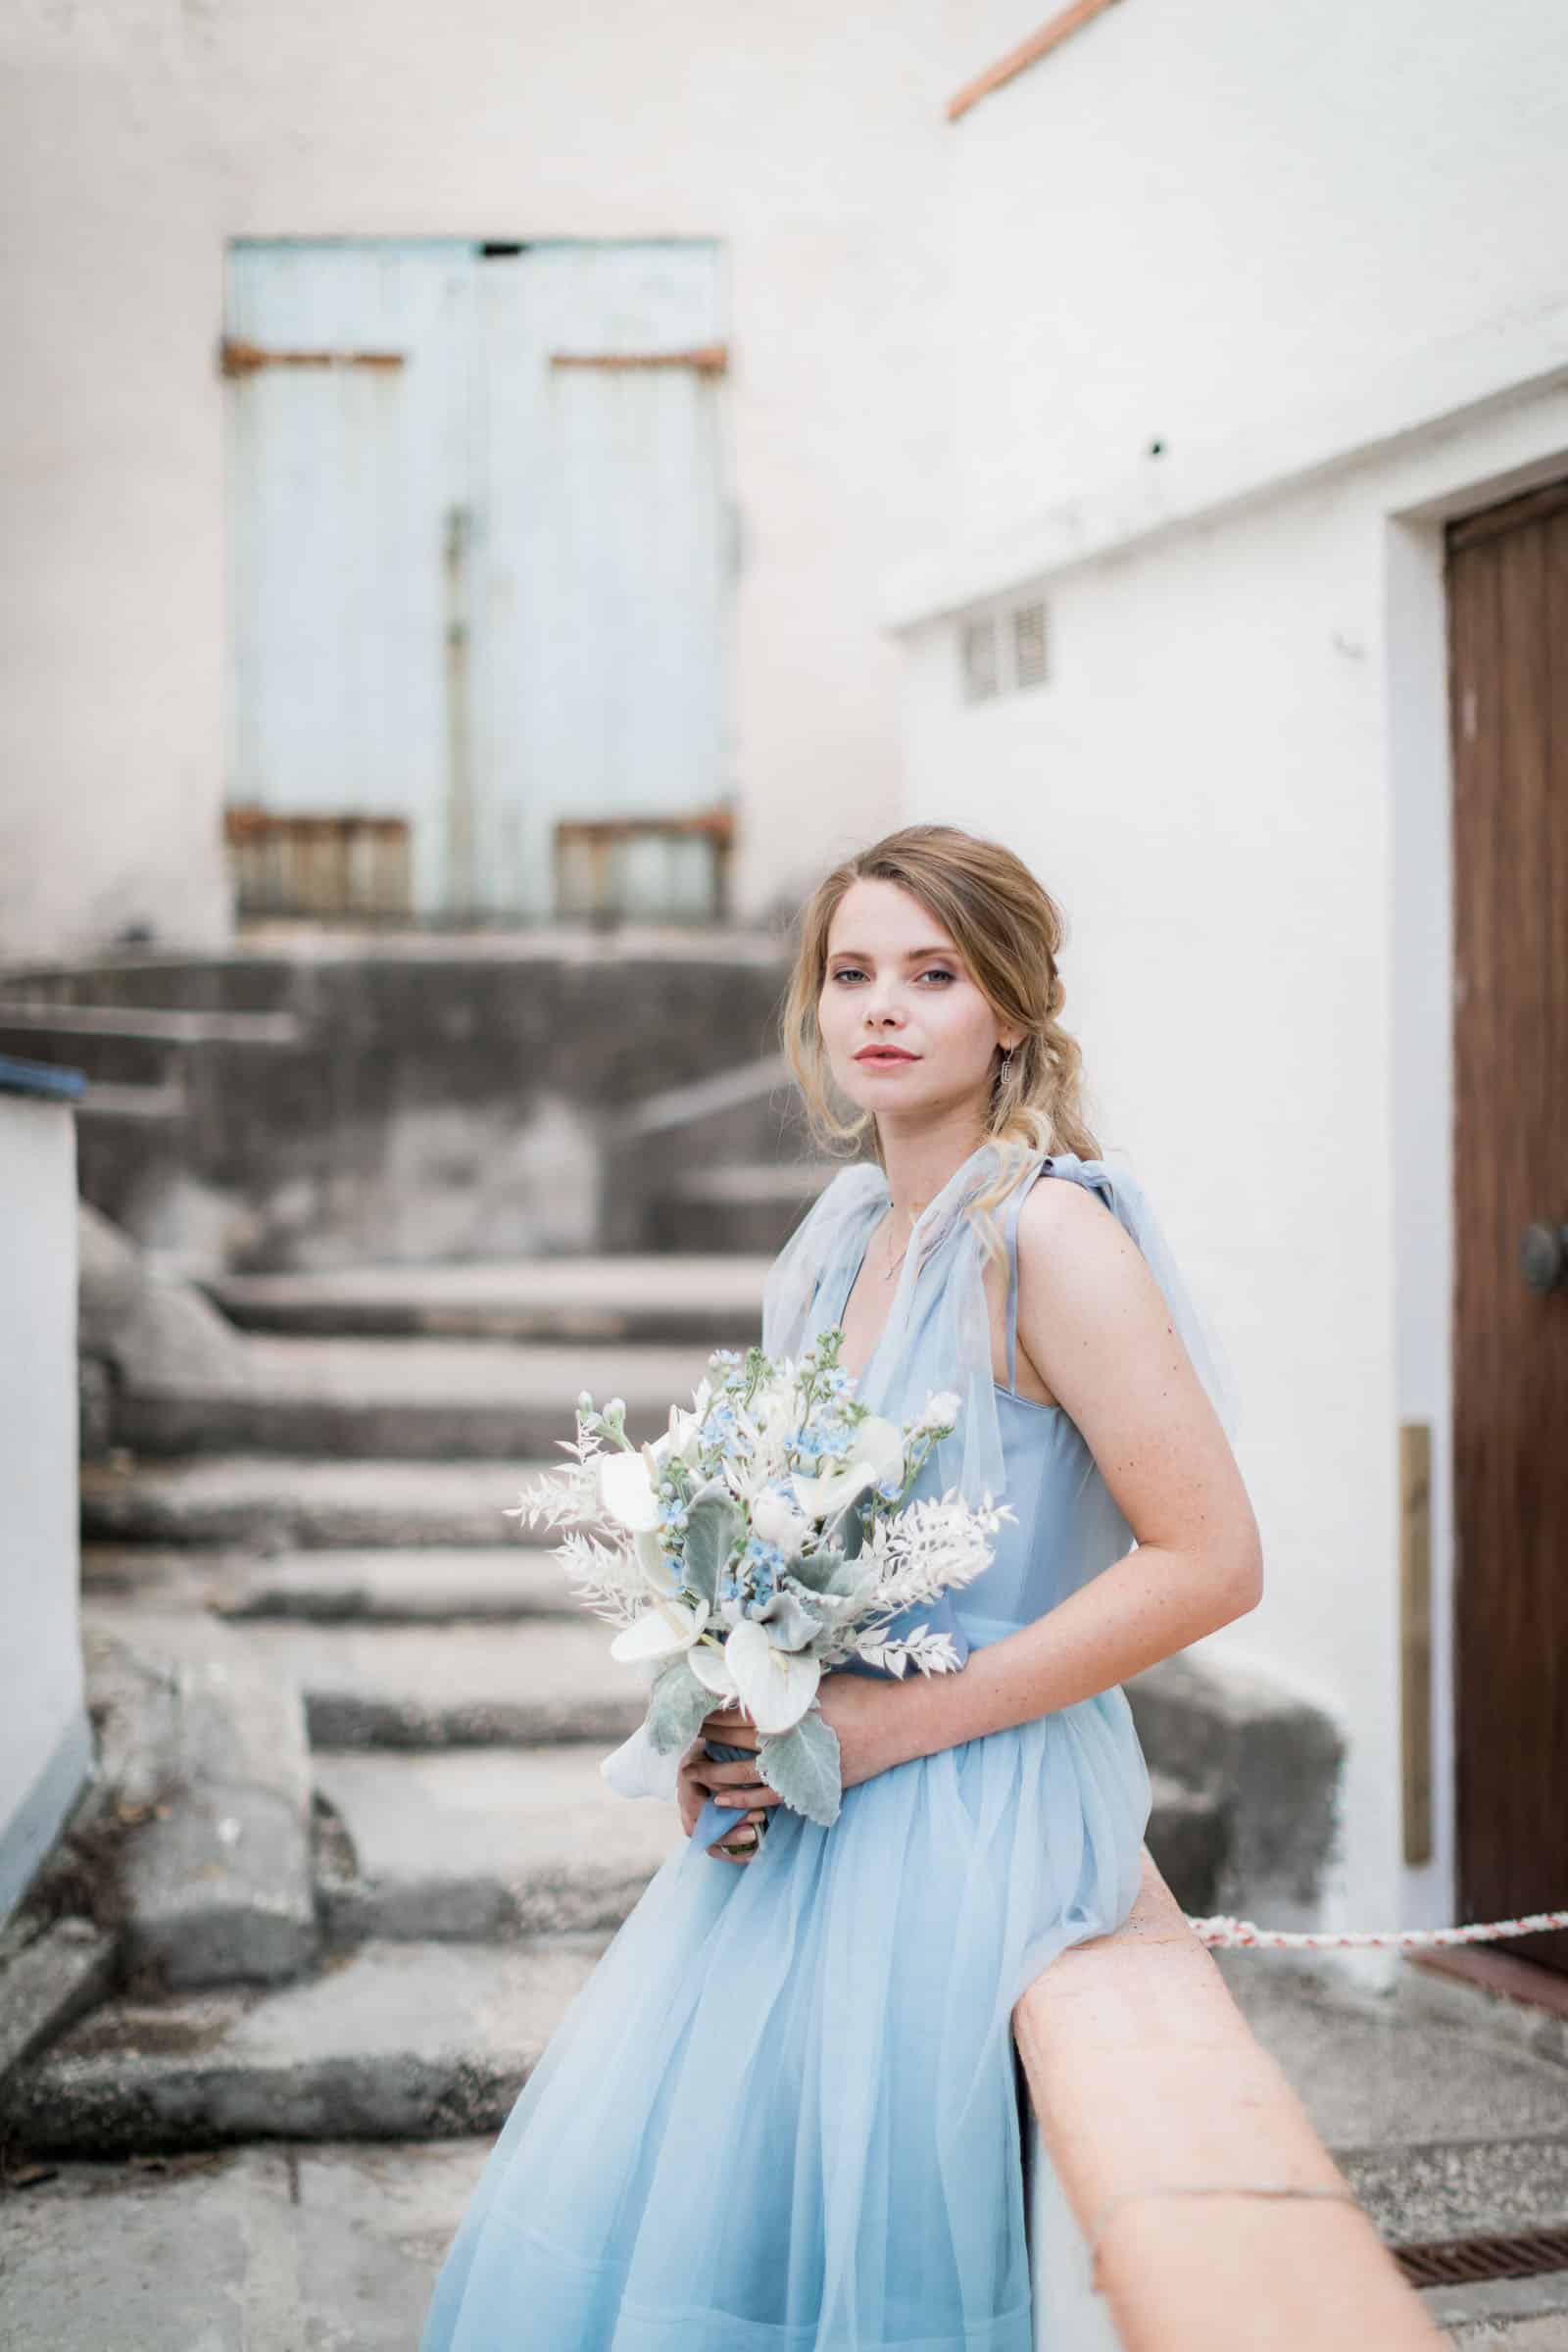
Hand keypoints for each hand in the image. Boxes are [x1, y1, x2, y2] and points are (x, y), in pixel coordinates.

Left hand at [677, 1676, 908, 1864]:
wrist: (897, 1724)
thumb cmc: (859, 1694)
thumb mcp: (820, 1682)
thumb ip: (786, 1685)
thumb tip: (752, 1676)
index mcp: (790, 1711)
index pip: (740, 1712)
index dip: (713, 1713)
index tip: (692, 1711)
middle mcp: (790, 1740)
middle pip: (737, 1741)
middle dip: (709, 1739)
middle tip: (683, 1739)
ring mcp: (799, 1767)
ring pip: (746, 1773)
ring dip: (717, 1771)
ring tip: (693, 1769)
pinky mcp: (810, 1786)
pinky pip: (770, 1798)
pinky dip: (744, 1800)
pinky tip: (723, 1799)